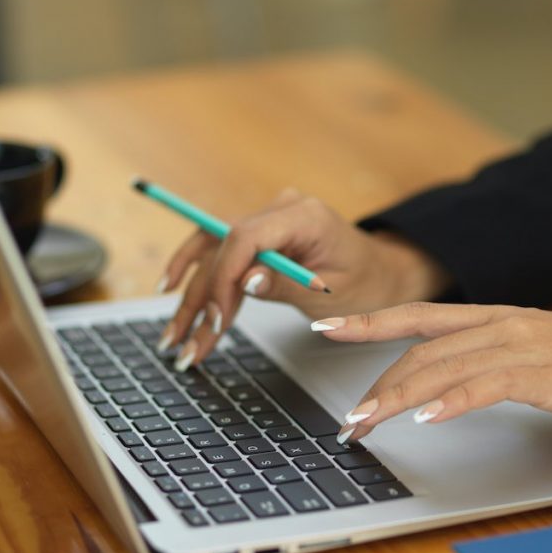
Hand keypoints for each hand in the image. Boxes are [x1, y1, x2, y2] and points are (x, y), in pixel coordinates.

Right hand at [155, 189, 450, 369]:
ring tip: (172, 333)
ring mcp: (268, 217)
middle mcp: (280, 208)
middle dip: (202, 298)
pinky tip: (170, 286)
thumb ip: (286, 284)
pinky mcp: (261, 232)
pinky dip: (197, 268)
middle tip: (185, 343)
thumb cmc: (363, 283)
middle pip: (223, 247)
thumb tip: (245, 281)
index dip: (224, 279)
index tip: (216, 320)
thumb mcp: (331, 292)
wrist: (381, 273)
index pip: (245, 238)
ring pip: (214, 249)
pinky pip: (220, 246)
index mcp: (304, 216)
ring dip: (191, 291)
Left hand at [313, 303, 551, 442]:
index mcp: (492, 317)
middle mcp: (498, 324)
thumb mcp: (529, 352)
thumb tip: (445, 385)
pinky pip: (485, 385)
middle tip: (348, 421)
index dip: (369, 322)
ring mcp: (519, 346)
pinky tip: (428, 418)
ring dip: (397, 398)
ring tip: (366, 424)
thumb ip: (487, 360)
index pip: (416, 316)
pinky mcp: (542, 373)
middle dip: (376, 385)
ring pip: (441, 367)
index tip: (327, 327)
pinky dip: (452, 402)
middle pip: (419, 350)